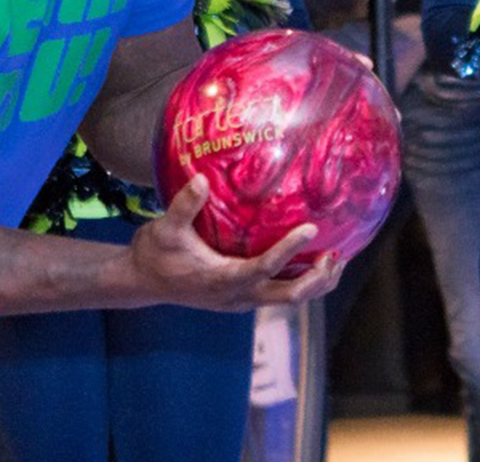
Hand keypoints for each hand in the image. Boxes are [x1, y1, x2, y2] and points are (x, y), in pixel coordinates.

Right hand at [127, 176, 343, 310]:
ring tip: (336, 258)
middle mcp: (239, 296)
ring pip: (290, 299)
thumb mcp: (164, 228)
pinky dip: (302, 281)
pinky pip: (280, 293)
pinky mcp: (243, 297)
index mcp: (224, 280)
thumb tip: (202, 179)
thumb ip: (184, 205)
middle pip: (291, 296)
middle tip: (337, 253)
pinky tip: (312, 261)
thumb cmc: (155, 253)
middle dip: (318, 278)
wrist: (142, 282)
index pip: (265, 267)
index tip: (311, 227)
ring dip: (316, 283)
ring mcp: (242, 300)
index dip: (290, 250)